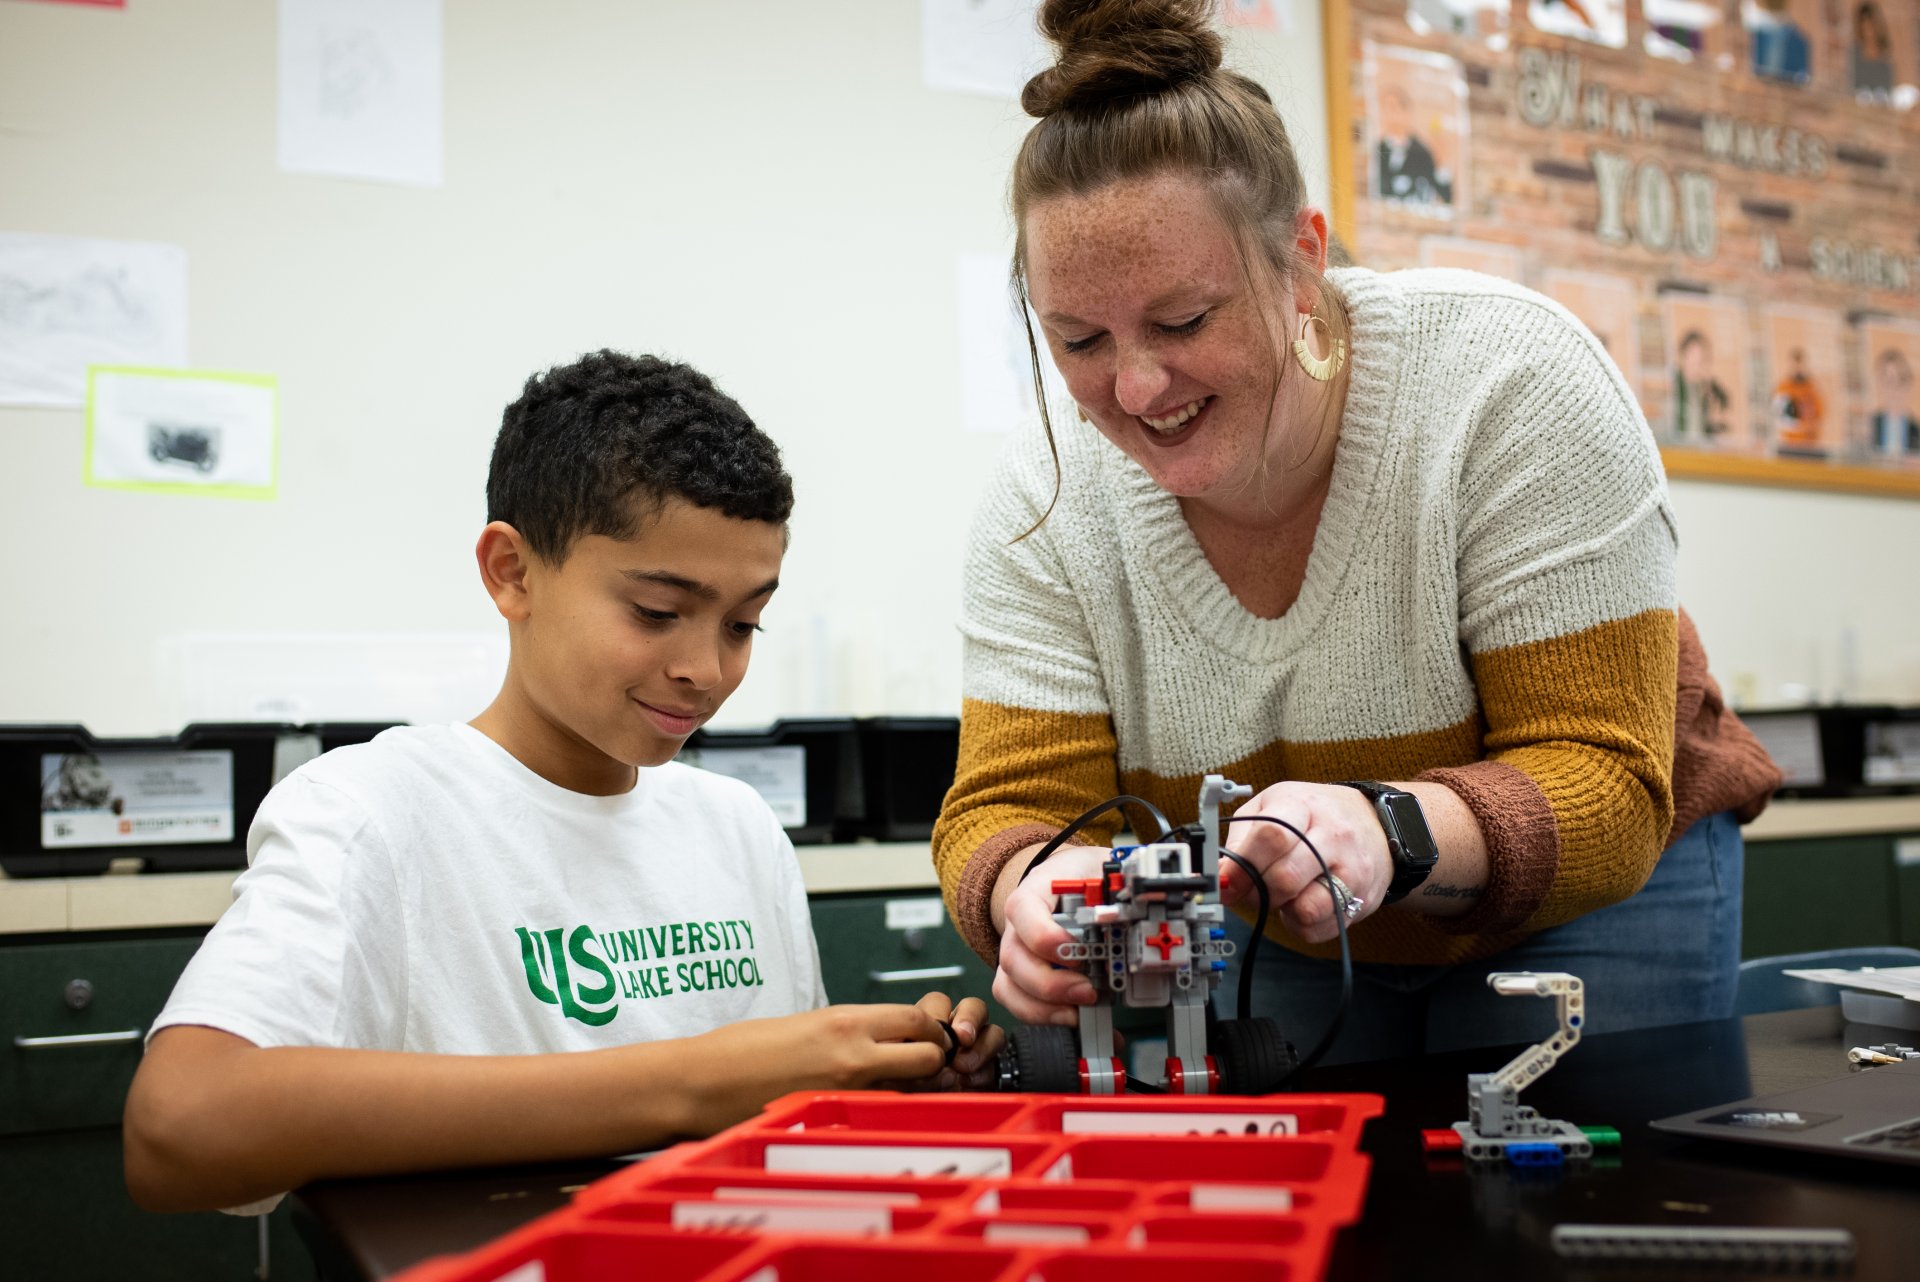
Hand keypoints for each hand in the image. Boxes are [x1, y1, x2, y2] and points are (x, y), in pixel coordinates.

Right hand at [684, 1002, 953, 1131]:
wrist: (703, 1082)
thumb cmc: (741, 1049)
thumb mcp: (804, 1022)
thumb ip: (846, 1030)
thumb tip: (876, 1037)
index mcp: (845, 1021)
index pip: (916, 1019)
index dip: (927, 1028)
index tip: (921, 1034)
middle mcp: (854, 1055)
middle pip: (928, 1056)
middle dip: (933, 1059)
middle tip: (920, 1065)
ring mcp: (846, 1093)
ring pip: (910, 1090)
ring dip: (912, 1089)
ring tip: (893, 1088)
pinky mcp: (833, 1122)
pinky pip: (877, 1116)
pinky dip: (881, 1112)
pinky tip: (866, 1112)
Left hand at [881, 992, 1006, 1091]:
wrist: (924, 1124)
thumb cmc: (904, 1092)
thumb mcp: (898, 1073)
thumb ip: (907, 1060)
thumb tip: (917, 1052)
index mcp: (930, 1024)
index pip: (938, 1002)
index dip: (938, 1015)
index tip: (932, 1033)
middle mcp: (958, 1032)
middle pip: (974, 1007)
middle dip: (969, 1019)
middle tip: (962, 1039)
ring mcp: (979, 1050)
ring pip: (993, 1031)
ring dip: (981, 1048)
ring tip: (963, 1068)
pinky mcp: (992, 1071)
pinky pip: (999, 1062)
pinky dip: (985, 1071)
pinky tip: (969, 1083)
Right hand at [992, 843, 1107, 1026]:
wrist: (1067, 878)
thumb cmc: (1083, 878)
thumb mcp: (1102, 873)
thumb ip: (1116, 894)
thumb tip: (1138, 924)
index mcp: (1035, 891)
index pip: (1023, 910)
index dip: (1048, 939)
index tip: (1079, 955)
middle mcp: (1017, 924)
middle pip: (1014, 959)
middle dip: (1052, 985)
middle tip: (1089, 992)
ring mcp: (1015, 952)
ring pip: (1009, 986)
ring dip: (1046, 1007)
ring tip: (1081, 1014)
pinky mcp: (1019, 976)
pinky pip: (1016, 1002)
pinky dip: (1043, 1017)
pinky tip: (1073, 1020)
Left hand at [1217, 782, 1390, 944]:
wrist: (1374, 821)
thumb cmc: (1314, 814)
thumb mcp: (1272, 806)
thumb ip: (1241, 838)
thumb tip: (1221, 878)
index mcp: (1304, 806)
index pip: (1273, 836)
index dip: (1243, 865)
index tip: (1228, 880)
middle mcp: (1334, 836)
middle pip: (1285, 878)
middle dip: (1258, 891)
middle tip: (1254, 887)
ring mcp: (1353, 869)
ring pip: (1305, 909)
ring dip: (1282, 909)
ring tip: (1283, 893)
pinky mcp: (1362, 899)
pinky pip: (1319, 928)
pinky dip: (1300, 923)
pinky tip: (1302, 901)